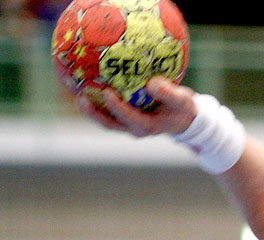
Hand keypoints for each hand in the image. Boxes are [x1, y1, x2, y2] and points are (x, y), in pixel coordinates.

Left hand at [77, 76, 196, 136]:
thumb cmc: (183, 108)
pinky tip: (85, 85)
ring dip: (91, 110)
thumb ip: (169, 94)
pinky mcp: (123, 117)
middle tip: (82, 99)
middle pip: (110, 124)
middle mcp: (135, 127)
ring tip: (77, 95)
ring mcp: (127, 123)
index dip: (117, 108)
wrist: (183, 117)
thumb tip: (151, 84)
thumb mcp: (182, 101)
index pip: (129, 118)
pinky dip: (96, 100)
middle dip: (95, 114)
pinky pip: (106, 110)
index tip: (108, 92)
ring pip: (105, 119)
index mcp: (148, 126)